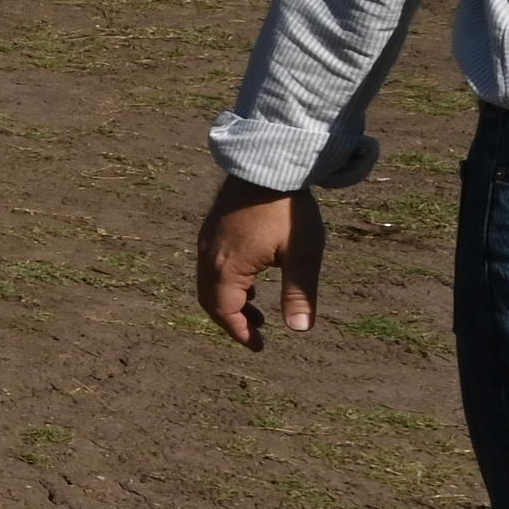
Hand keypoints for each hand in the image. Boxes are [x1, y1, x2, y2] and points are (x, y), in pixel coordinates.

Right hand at [197, 177, 321, 350]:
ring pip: (209, 283)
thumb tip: (301, 330)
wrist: (268, 162)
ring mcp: (207, 240)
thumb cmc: (287, 209)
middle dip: (232, 320)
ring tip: (255, 309)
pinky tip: (249, 279)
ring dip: (230, 301)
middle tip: (255, 332)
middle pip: (210, 300)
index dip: (241, 332)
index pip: (225, 312)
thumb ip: (299, 293)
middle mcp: (209, 256)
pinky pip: (211, 265)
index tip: (259, 346)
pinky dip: (227, 282)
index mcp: (227, 268)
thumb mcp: (301, 253)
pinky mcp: (213, 227)